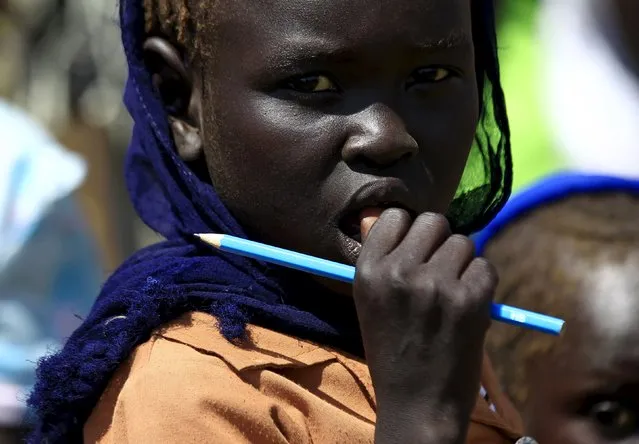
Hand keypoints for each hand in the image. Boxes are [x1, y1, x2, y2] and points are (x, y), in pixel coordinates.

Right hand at [354, 209, 496, 443]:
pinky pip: (486, 266)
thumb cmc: (391, 351)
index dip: (409, 233)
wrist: (417, 404)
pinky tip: (469, 306)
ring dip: (462, 263)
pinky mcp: (469, 300)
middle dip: (439, 242)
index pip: (394, 216)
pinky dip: (481, 283)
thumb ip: (376, 256)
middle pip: (433, 221)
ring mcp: (435, 284)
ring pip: (464, 242)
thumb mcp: (369, 302)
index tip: (414, 253)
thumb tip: (375, 213)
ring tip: (452, 294)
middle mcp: (399, 271)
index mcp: (368, 271)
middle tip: (438, 272)